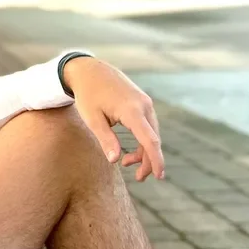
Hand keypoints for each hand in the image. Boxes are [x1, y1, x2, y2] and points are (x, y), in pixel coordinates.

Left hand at [63, 57, 164, 181]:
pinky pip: (147, 126)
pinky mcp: (143, 103)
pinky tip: (130, 149)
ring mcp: (145, 103)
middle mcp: (144, 106)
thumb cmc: (88, 95)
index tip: (159, 176)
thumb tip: (115, 160)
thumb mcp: (92, 119)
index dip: (155, 159)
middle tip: (137, 178)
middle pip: (153, 139)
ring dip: (144, 151)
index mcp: (132, 110)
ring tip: (127, 163)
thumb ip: (105, 139)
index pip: (149, 139)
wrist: (90, 70)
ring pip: (151, 133)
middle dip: (148, 160)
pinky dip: (142, 140)